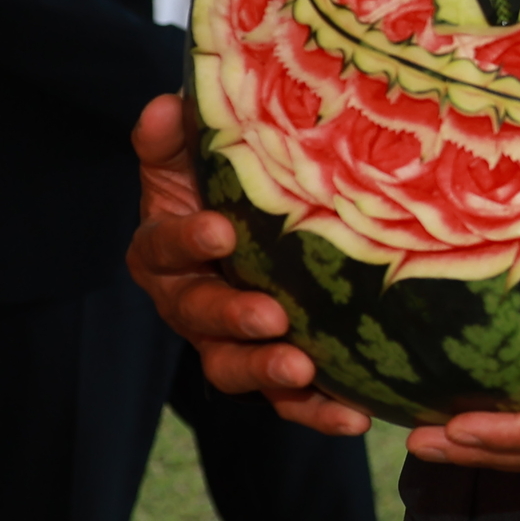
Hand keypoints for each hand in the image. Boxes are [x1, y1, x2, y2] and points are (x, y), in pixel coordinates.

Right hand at [126, 92, 373, 436]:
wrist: (250, 222)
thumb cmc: (221, 185)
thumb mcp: (192, 156)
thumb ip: (174, 136)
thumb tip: (166, 104)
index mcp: (163, 250)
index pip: (163, 247)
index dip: (186, 241)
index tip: (218, 230)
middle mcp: (188, 302)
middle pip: (198, 318)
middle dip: (233, 318)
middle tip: (268, 316)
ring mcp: (228, 341)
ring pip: (235, 367)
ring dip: (268, 373)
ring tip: (303, 369)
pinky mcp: (272, 368)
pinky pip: (289, 400)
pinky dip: (318, 411)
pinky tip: (356, 417)